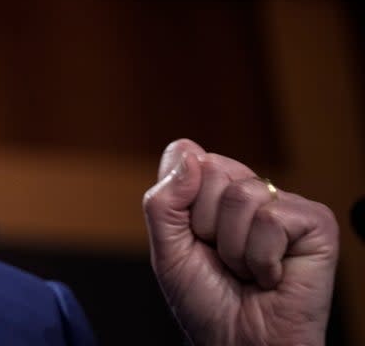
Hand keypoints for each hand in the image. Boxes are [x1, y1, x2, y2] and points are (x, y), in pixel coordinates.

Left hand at [143, 139, 338, 345]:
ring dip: (235, 247)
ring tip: (247, 270)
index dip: (181, 202)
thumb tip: (189, 153)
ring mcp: (285, 205)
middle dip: (206, 224)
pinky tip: (272, 277)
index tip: (194, 238)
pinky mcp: (316, 224)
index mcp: (215, 191)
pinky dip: (262, 258)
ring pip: (243, 195)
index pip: (188, 156)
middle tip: (223, 259)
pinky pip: (272, 219)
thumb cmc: (207, 302)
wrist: (240, 345)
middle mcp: (251, 191)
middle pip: (214, 168)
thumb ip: (163, 199)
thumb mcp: (167, 247)